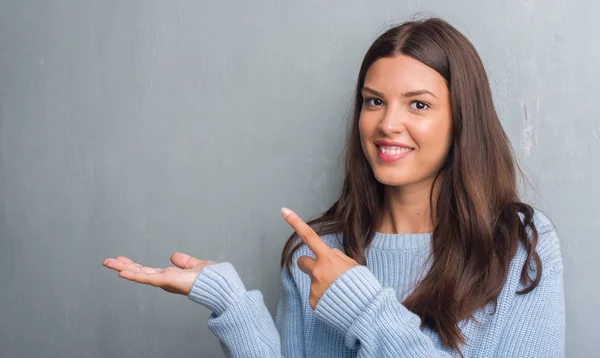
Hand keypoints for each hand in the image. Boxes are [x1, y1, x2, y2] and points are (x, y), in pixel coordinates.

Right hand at [102, 253, 216, 294]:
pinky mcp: (166, 281)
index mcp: (170, 276)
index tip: (122, 260)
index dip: (134, 266)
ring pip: (140, 274)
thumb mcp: (195, 265)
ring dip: (123, 269)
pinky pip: (147, 278)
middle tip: (107, 261)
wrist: (219, 284)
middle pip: (140, 272)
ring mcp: (164, 281)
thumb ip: (184, 262)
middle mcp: (165, 280)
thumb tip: (174, 257)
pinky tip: (122, 272)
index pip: (147, 270)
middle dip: (123, 267)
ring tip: (108, 263)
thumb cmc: (211, 279)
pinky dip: (134, 275)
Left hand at [281, 207, 359, 309]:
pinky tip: (334, 299)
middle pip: (302, 260)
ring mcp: (314, 287)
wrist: (364, 310)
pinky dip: (323, 296)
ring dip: (321, 282)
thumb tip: (328, 254)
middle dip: (308, 263)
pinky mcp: (313, 301)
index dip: (296, 223)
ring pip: (312, 279)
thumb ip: (337, 257)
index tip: (284, 211)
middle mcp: (318, 271)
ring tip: (336, 290)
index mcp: (328, 259)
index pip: (310, 236)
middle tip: (323, 271)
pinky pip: (315, 295)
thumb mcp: (353, 264)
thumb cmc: (361, 285)